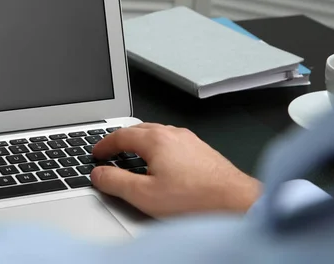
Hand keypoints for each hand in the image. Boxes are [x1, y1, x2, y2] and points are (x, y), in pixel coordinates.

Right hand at [91, 123, 260, 216]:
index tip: (96, 153)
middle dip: (121, 140)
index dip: (104, 144)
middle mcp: (173, 133)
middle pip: (138, 130)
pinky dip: (157, 148)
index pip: (121, 135)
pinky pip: (172, 141)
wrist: (236, 203)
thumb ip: (116, 182)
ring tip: (131, 156)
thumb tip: (98, 174)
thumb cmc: (195, 200)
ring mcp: (189, 140)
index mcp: (156, 139)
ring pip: (157, 133)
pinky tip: (160, 163)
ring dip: (140, 142)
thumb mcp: (144, 195)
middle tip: (109, 152)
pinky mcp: (201, 150)